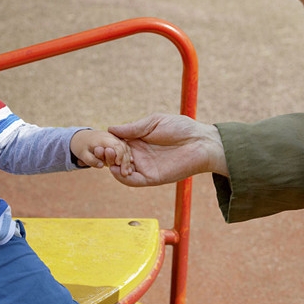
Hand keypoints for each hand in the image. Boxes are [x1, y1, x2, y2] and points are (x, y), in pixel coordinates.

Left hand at [70, 129, 133, 176]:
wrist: (81, 138)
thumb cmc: (81, 147)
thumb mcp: (82, 154)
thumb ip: (90, 160)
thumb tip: (101, 165)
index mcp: (103, 139)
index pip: (116, 145)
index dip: (119, 155)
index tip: (118, 165)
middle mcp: (111, 136)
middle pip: (123, 147)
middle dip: (126, 160)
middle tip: (126, 173)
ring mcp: (115, 138)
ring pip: (126, 147)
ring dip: (128, 159)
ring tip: (129, 172)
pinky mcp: (116, 141)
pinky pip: (125, 147)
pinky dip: (127, 156)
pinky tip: (129, 165)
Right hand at [106, 113, 227, 186]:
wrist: (201, 142)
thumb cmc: (181, 127)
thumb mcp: (153, 122)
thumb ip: (133, 128)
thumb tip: (110, 129)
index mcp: (138, 140)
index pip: (116, 143)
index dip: (107, 143)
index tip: (101, 141)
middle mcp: (139, 154)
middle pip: (115, 158)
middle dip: (107, 155)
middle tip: (105, 151)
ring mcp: (144, 166)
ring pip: (121, 170)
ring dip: (112, 165)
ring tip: (111, 158)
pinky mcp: (151, 178)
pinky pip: (133, 181)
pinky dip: (122, 178)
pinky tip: (117, 169)